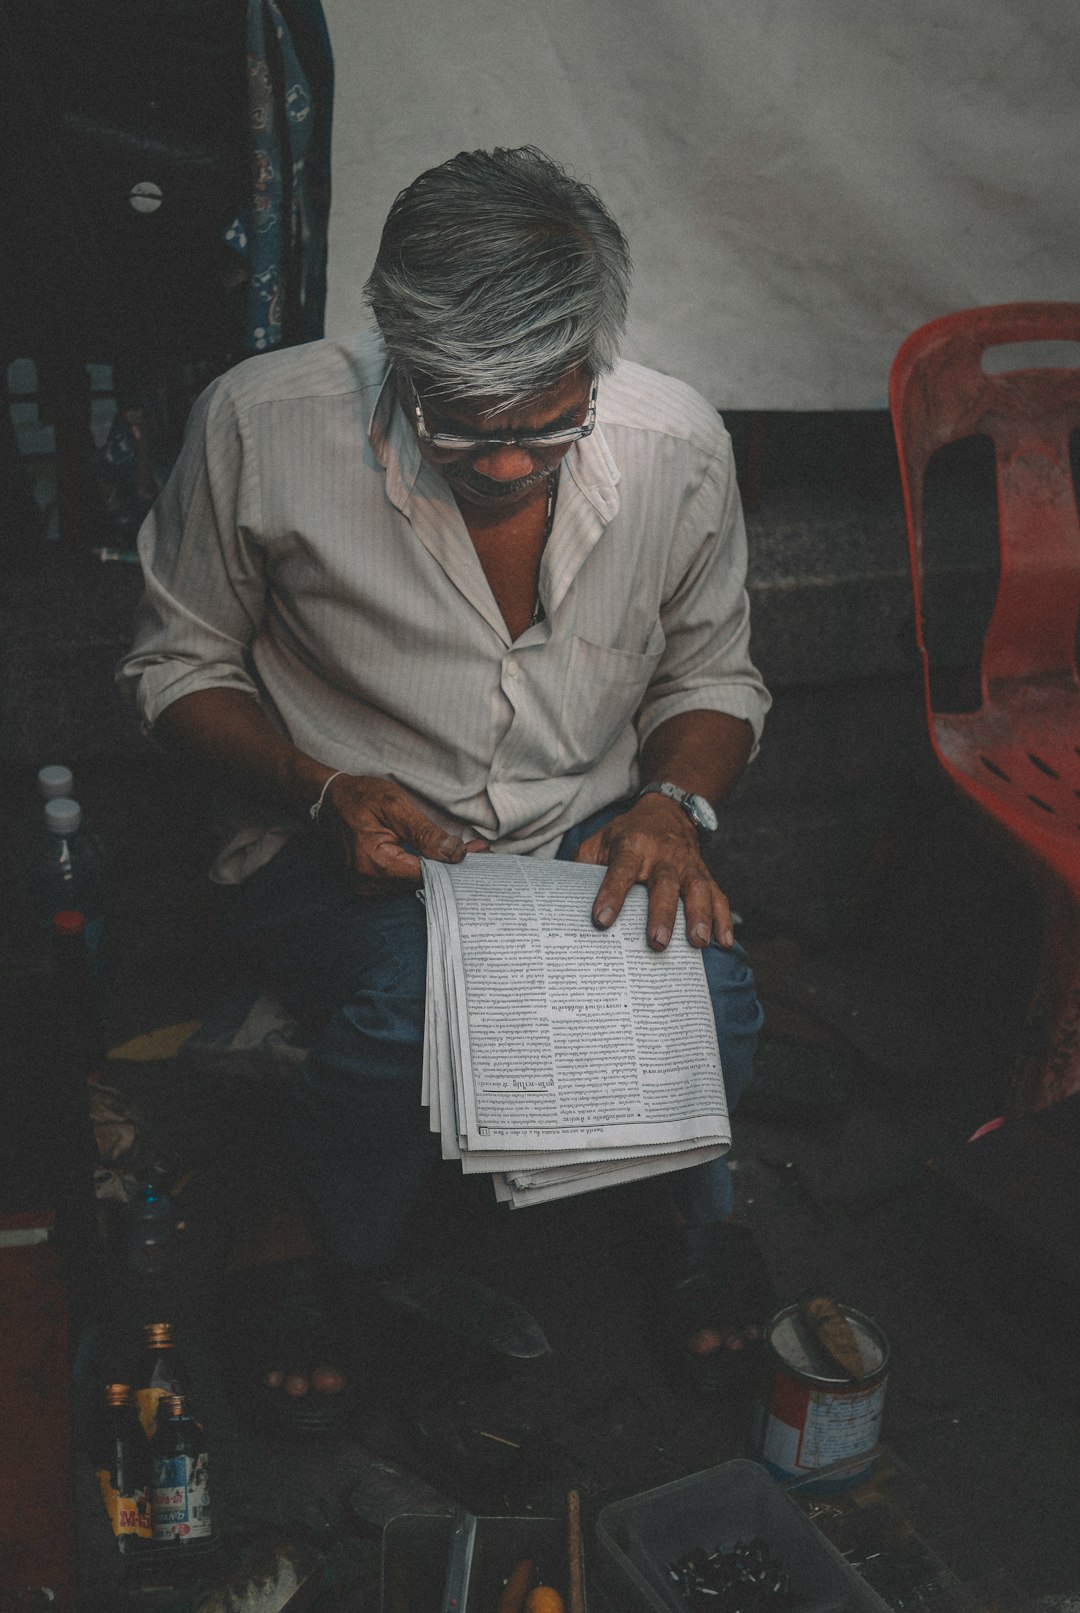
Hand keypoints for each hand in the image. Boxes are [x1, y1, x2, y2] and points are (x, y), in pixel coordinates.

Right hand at [318, 773, 487, 894]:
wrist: (328, 799)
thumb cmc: (360, 796)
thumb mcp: (395, 806)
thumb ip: (426, 833)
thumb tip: (456, 854)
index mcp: (373, 862)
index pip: (424, 873)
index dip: (453, 865)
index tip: (480, 853)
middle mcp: (367, 882)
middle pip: (420, 882)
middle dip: (449, 866)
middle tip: (479, 850)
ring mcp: (364, 887)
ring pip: (413, 884)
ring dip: (437, 869)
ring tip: (463, 851)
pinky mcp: (367, 885)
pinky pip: (401, 882)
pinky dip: (420, 870)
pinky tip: (437, 858)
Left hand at [573, 794, 733, 951]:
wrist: (668, 812)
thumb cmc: (626, 835)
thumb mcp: (599, 841)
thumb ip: (582, 866)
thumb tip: (561, 899)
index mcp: (632, 846)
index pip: (621, 871)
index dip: (611, 894)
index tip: (602, 920)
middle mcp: (663, 856)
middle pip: (664, 885)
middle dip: (661, 914)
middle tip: (656, 943)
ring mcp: (688, 866)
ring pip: (697, 890)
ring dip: (699, 917)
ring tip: (698, 944)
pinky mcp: (705, 875)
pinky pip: (718, 896)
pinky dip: (724, 919)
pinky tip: (724, 943)